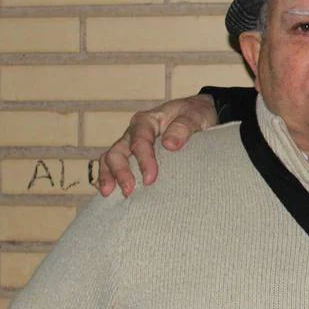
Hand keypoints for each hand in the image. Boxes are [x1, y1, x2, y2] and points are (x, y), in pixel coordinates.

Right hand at [95, 94, 217, 196]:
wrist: (200, 116)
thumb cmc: (196, 115)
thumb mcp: (195, 116)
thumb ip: (183, 127)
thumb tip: (169, 144)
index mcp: (147, 120)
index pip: (140, 140)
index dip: (143, 160)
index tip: (151, 178)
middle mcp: (134, 132)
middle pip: (118, 151)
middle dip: (121, 172)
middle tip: (129, 191)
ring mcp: (131, 145)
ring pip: (111, 159)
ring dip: (109, 177)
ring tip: (111, 194)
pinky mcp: (133, 157)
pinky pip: (114, 166)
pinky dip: (110, 178)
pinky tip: (110, 194)